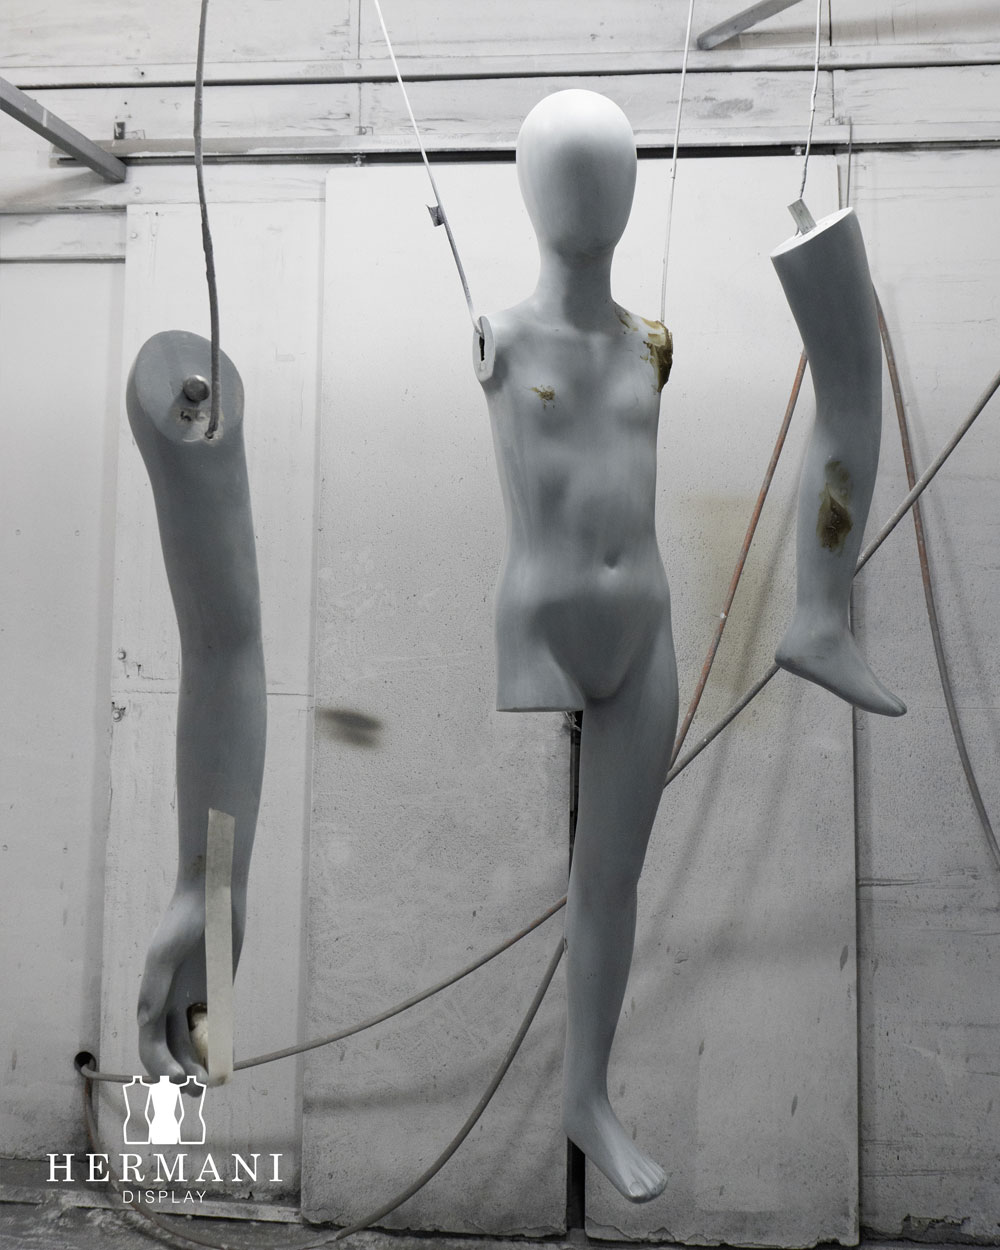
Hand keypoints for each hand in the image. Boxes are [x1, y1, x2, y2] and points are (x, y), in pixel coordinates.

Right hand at [137, 887, 209, 1082]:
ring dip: (198, 1063)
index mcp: (154, 997)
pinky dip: (219, 1043)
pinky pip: (217, 1023)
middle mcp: (172, 1001)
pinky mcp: (218, 989)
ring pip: (194, 1041)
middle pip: (173, 1047)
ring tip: (211, 1082)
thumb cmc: (183, 921)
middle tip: (196, 1090)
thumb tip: (145, 1022)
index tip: (177, 1077)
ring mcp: (196, 996)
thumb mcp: (166, 953)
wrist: (211, 896)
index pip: (151, 1042)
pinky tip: (228, 1058)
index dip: (160, 1064)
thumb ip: (155, 987)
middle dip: (180, 1072)